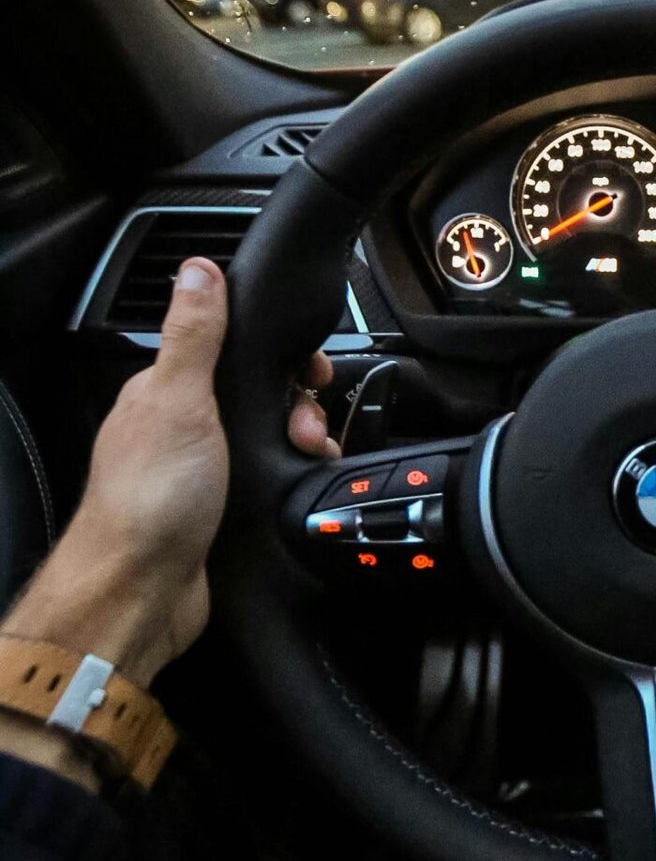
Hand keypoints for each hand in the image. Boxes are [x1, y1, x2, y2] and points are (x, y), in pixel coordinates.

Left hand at [4, 260, 334, 691]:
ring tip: (305, 453)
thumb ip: (193, 335)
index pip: (233, 348)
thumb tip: (198, 269)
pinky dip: (294, 475)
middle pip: (261, 393)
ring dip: (301, 440)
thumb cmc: (149, 499)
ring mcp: (203, 469)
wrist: (144, 591)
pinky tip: (302, 480)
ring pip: (271, 436)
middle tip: (304, 424)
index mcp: (166, 391)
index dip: (278, 352)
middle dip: (298, 403)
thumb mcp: (179, 400)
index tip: (307, 367)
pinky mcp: (222, 509)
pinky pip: (272, 476)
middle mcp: (184, 427)